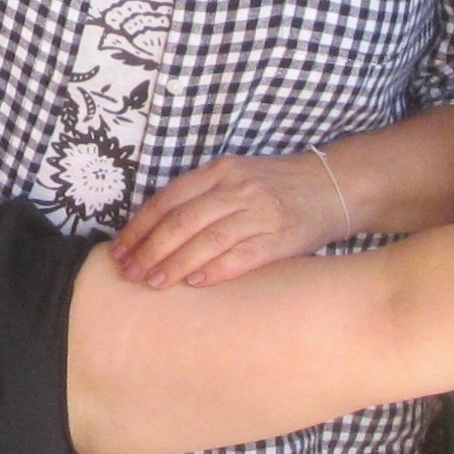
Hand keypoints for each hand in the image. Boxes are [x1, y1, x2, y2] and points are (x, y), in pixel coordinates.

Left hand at [112, 151, 353, 287]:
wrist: (334, 186)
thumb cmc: (277, 186)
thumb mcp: (237, 176)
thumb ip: (202, 196)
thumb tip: (154, 229)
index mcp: (220, 170)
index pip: (168, 199)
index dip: (139, 227)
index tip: (119, 249)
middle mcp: (237, 189)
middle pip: (181, 222)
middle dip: (149, 250)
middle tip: (128, 273)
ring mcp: (259, 213)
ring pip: (206, 241)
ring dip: (173, 265)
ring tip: (152, 283)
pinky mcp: (280, 239)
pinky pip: (241, 257)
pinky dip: (214, 270)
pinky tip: (194, 282)